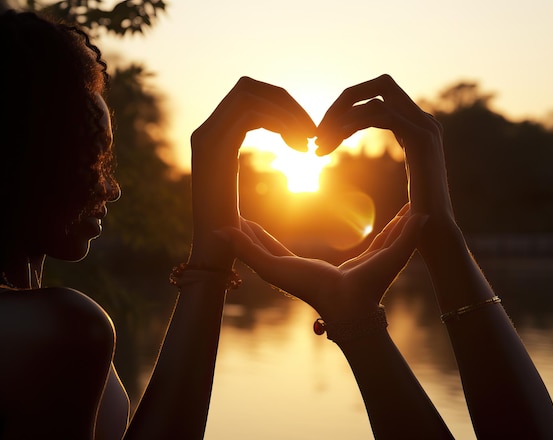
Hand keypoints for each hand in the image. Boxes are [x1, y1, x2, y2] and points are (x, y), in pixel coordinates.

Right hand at [187, 77, 315, 266]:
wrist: (217, 254)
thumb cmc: (237, 230)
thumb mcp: (244, 189)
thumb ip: (252, 163)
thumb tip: (282, 144)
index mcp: (214, 136)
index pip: (248, 96)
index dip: (282, 104)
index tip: (308, 132)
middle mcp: (205, 130)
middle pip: (248, 87)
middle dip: (286, 103)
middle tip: (312, 131)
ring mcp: (205, 136)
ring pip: (249, 95)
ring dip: (287, 112)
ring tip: (309, 142)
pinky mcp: (210, 147)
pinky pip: (249, 114)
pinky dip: (281, 124)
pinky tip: (300, 150)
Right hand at [223, 204, 426, 322]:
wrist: (354, 309)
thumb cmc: (370, 286)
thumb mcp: (389, 251)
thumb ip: (402, 232)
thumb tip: (420, 213)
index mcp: (311, 268)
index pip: (286, 250)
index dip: (273, 237)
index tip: (261, 225)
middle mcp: (293, 270)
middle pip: (267, 248)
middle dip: (253, 234)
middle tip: (238, 220)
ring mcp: (281, 271)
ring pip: (256, 249)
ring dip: (244, 236)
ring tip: (229, 220)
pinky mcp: (274, 270)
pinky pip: (252, 251)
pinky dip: (240, 240)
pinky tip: (225, 230)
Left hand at [315, 74, 453, 221]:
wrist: (436, 234)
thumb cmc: (415, 218)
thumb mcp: (406, 182)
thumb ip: (401, 160)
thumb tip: (383, 164)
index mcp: (420, 127)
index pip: (381, 97)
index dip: (349, 108)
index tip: (323, 136)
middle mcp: (426, 121)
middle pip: (381, 84)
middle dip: (344, 102)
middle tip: (317, 131)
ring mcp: (427, 127)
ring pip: (376, 97)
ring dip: (340, 117)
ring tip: (318, 144)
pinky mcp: (422, 138)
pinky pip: (380, 114)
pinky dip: (351, 124)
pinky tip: (332, 145)